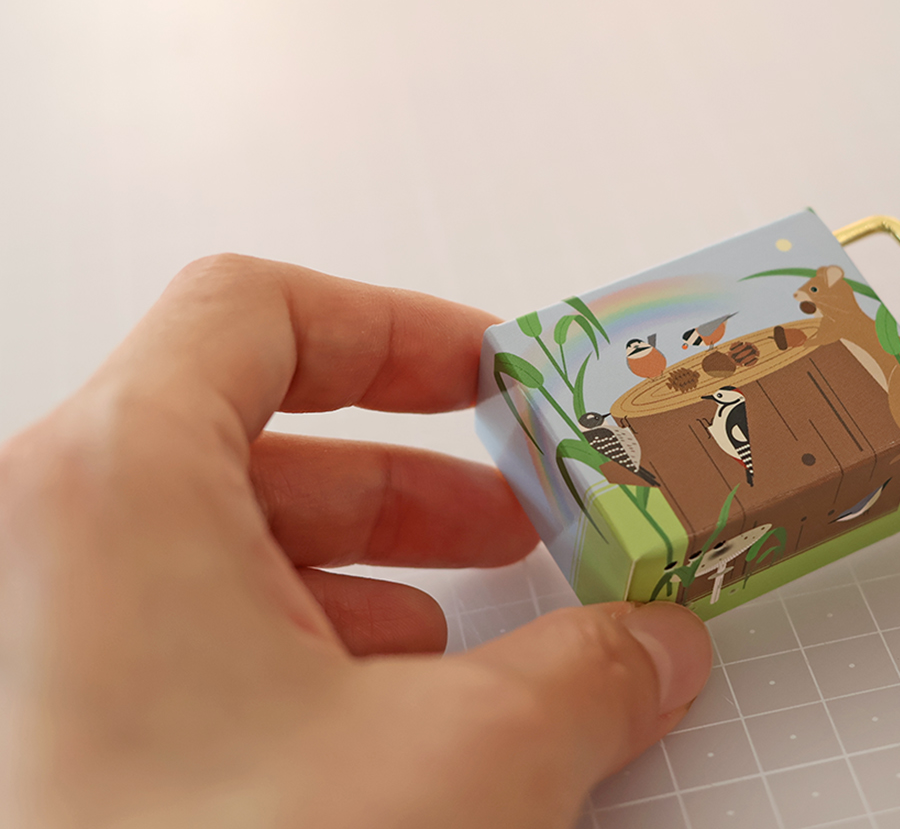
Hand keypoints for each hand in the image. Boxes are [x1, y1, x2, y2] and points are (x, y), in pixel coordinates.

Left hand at [0, 255, 711, 828]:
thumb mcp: (463, 770)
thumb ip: (590, 677)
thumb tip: (656, 647)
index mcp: (111, 485)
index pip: (255, 311)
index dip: (396, 329)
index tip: (493, 377)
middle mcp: (39, 549)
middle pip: (245, 431)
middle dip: (407, 480)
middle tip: (516, 519)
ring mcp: (32, 651)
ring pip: (214, 548)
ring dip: (363, 575)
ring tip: (471, 640)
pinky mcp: (47, 742)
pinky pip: (178, 644)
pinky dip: (298, 656)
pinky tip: (391, 730)